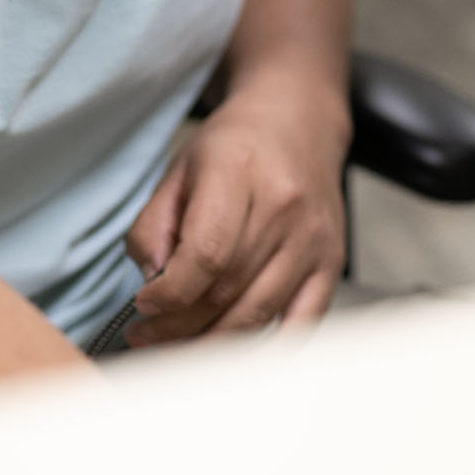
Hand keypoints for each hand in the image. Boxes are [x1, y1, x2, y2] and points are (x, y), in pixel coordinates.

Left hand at [122, 79, 349, 346]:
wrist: (297, 122)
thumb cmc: (236, 146)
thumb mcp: (179, 169)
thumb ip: (153, 225)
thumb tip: (151, 281)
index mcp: (239, 173)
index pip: (205, 255)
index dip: (168, 294)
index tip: (143, 306)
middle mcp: (283, 207)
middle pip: (227, 291)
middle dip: (178, 326)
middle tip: (148, 335)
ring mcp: (313, 239)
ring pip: (258, 314)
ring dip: (210, 343)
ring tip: (177, 346)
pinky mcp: (332, 262)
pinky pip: (301, 324)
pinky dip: (266, 350)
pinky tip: (232, 352)